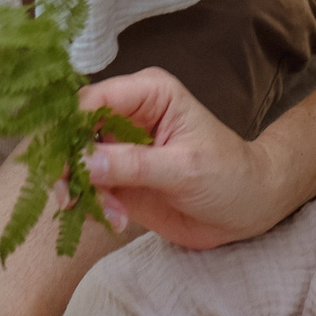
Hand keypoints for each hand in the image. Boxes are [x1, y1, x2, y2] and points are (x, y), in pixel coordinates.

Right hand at [77, 69, 288, 250]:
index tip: (65, 163)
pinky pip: (87, 188)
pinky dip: (91, 206)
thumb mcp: (185, 169)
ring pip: (75, 162)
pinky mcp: (118, 178)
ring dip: (81, 191)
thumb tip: (82, 161)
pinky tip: (116, 221)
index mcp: (148, 94)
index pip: (93, 100)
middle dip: (69, 165)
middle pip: (74, 130)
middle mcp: (127, 115)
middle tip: (71, 197)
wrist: (249, 209)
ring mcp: (120, 148)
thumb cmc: (229, 175)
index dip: (71, 128)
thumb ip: (133, 164)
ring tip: (111, 215)